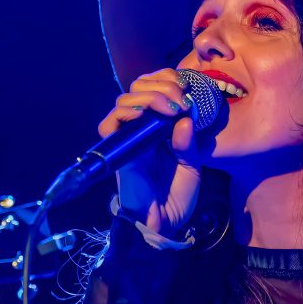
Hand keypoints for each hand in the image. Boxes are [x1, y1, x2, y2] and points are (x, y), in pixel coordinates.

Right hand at [97, 68, 204, 236]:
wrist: (165, 224)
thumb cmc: (177, 196)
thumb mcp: (192, 163)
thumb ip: (189, 141)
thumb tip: (186, 118)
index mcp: (158, 127)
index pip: (154, 89)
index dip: (167, 79)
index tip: (188, 87)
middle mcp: (141, 129)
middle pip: (138, 88)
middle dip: (162, 85)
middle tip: (182, 99)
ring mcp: (128, 139)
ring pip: (124, 100)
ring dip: (150, 96)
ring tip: (173, 107)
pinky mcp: (118, 152)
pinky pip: (110, 124)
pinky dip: (127, 113)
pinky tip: (150, 116)